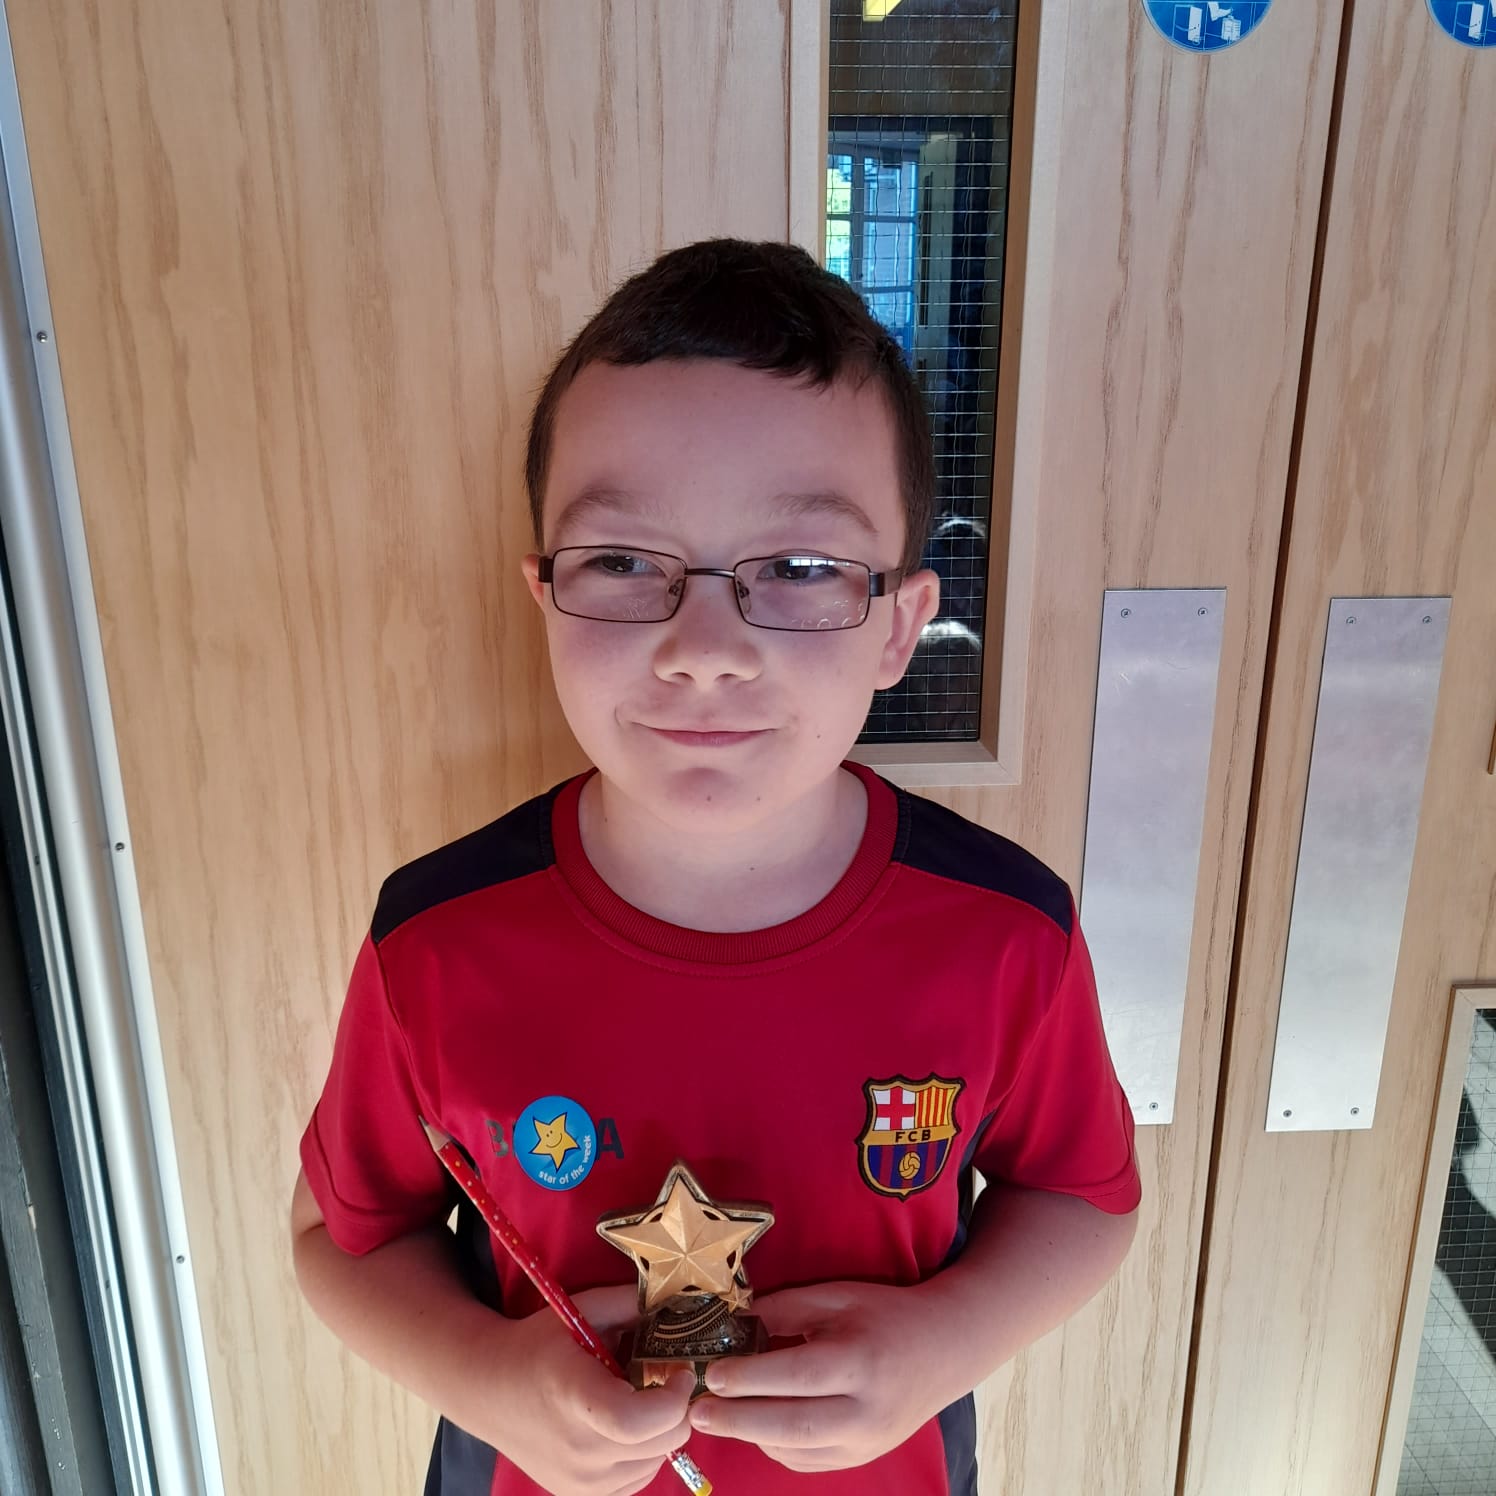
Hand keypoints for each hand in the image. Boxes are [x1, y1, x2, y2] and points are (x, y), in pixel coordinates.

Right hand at [473, 1284, 695, 1495]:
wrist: (487, 1389)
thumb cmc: (536, 1345)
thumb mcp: (580, 1310)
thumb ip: (629, 1302)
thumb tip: (676, 1302)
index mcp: (576, 1397)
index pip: (639, 1421)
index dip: (673, 1399)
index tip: (678, 1371)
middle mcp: (578, 1449)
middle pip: (661, 1441)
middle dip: (677, 1407)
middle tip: (665, 1378)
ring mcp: (578, 1481)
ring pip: (657, 1462)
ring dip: (662, 1431)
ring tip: (639, 1400)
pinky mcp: (579, 1495)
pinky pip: (638, 1480)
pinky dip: (645, 1454)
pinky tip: (625, 1426)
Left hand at [687, 1280, 950, 1472]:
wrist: (943, 1349)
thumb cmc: (883, 1314)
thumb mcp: (835, 1297)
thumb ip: (783, 1309)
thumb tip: (730, 1323)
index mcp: (860, 1360)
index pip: (796, 1376)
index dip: (749, 1378)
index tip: (710, 1374)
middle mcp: (865, 1410)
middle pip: (791, 1425)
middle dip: (737, 1420)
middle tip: (696, 1412)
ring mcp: (866, 1442)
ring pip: (796, 1450)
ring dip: (751, 1435)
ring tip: (717, 1417)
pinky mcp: (862, 1458)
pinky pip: (808, 1461)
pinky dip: (775, 1446)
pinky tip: (755, 1425)